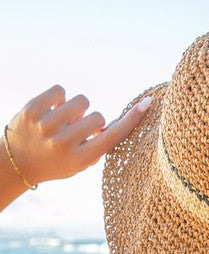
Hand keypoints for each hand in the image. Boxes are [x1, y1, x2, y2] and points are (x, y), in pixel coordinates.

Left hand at [4, 84, 150, 186]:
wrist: (17, 163)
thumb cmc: (57, 161)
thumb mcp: (81, 162)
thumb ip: (100, 144)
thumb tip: (121, 120)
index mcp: (78, 160)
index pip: (112, 136)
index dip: (131, 119)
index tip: (146, 103)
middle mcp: (62, 144)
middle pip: (97, 117)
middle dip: (91, 122)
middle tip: (76, 132)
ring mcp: (45, 126)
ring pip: (81, 101)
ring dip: (76, 109)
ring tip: (63, 121)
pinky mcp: (31, 110)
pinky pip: (60, 90)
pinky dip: (59, 98)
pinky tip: (52, 110)